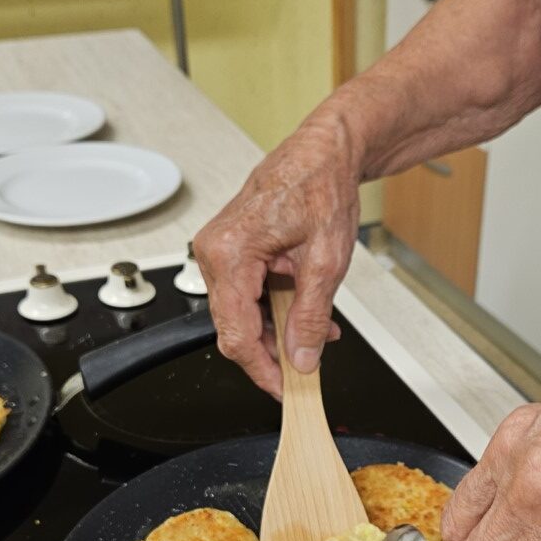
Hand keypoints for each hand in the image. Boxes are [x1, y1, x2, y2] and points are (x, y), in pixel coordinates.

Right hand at [193, 114, 359, 397]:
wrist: (324, 152)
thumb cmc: (321, 186)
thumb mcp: (326, 261)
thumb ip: (310, 317)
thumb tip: (302, 357)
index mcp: (229, 253)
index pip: (236, 334)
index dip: (262, 369)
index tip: (284, 388)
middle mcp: (214, 252)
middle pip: (233, 328)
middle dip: (271, 351)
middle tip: (305, 366)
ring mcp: (219, 250)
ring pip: (240, 314)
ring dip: (276, 330)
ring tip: (316, 332)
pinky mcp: (230, 249)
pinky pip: (245, 294)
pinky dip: (273, 309)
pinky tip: (302, 312)